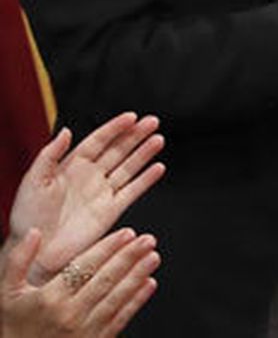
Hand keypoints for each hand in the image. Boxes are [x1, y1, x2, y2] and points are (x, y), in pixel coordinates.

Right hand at [1, 227, 159, 336]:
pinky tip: (149, 284)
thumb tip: (34, 232)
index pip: (84, 266)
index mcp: (49, 298)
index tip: (127, 233)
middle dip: (129, 257)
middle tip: (148, 240)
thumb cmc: (15, 327)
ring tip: (153, 257)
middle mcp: (69, 313)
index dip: (108, 248)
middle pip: (105, 279)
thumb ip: (18, 262)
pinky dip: (136, 301)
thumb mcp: (7, 294)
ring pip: (117, 297)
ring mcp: (84, 329)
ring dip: (138, 275)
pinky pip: (120, 319)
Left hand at [9, 113, 164, 284]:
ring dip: (144, 153)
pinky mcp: (111, 211)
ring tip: (158, 139)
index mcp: (72, 166)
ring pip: (129, 167)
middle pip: (118, 150)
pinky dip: (146, 180)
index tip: (132, 117)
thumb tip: (66, 131)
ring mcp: (102, 193)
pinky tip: (158, 168)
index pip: (98, 141)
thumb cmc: (28, 217)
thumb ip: (49, 154)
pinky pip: (133, 191)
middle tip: (153, 122)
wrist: (37, 249)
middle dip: (136, 135)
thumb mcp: (33, 181)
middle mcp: (91, 176)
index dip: (115, 128)